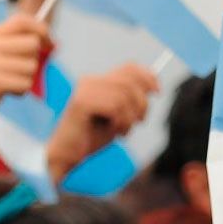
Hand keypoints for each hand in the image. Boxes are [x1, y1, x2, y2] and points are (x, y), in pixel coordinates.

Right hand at [0, 13, 49, 126]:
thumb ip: (20, 45)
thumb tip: (52, 42)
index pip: (22, 21)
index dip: (42, 29)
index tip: (50, 44)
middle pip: (32, 43)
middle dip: (34, 60)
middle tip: (21, 71)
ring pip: (32, 65)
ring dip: (27, 79)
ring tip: (10, 83)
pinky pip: (25, 83)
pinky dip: (21, 91)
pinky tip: (7, 93)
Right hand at [47, 64, 157, 181]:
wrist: (65, 156)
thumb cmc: (90, 138)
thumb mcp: (116, 117)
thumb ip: (129, 101)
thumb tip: (152, 86)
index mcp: (96, 81)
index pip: (129, 67)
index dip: (147, 76)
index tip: (158, 91)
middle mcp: (89, 81)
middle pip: (130, 80)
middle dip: (142, 102)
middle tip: (139, 121)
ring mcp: (84, 90)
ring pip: (124, 95)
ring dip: (130, 117)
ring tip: (123, 131)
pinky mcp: (81, 103)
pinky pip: (114, 106)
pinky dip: (121, 121)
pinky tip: (115, 131)